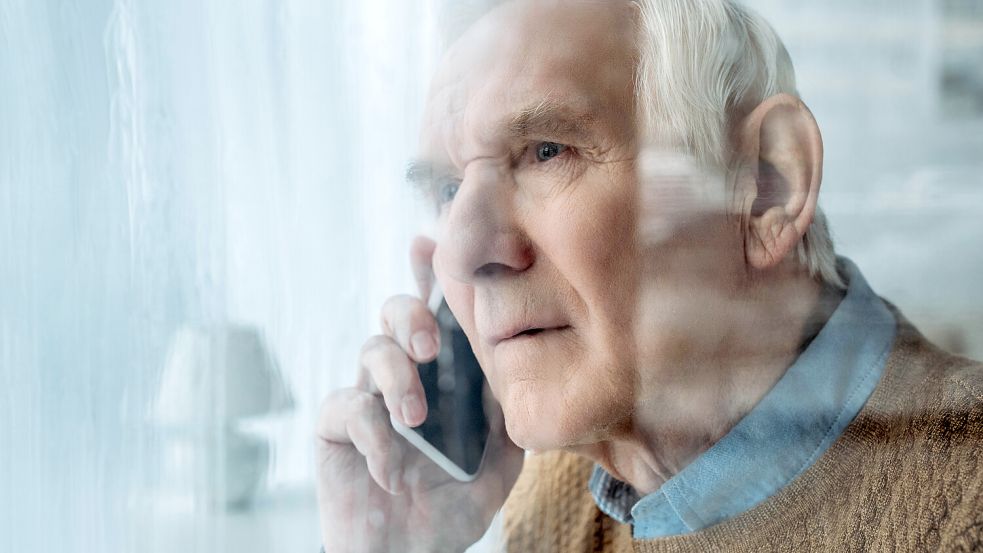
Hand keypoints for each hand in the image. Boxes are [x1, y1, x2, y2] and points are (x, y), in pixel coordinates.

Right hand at [315, 236, 524, 552]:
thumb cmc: (452, 505)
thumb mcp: (499, 458)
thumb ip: (504, 410)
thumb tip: (512, 360)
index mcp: (440, 375)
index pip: (435, 312)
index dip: (430, 272)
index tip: (433, 239)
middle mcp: (401, 377)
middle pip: (393, 313)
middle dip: (411, 314)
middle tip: (432, 345)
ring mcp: (366, 400)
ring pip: (370, 351)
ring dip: (398, 378)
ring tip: (418, 419)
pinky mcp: (334, 431)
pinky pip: (346, 408)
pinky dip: (374, 436)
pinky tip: (391, 470)